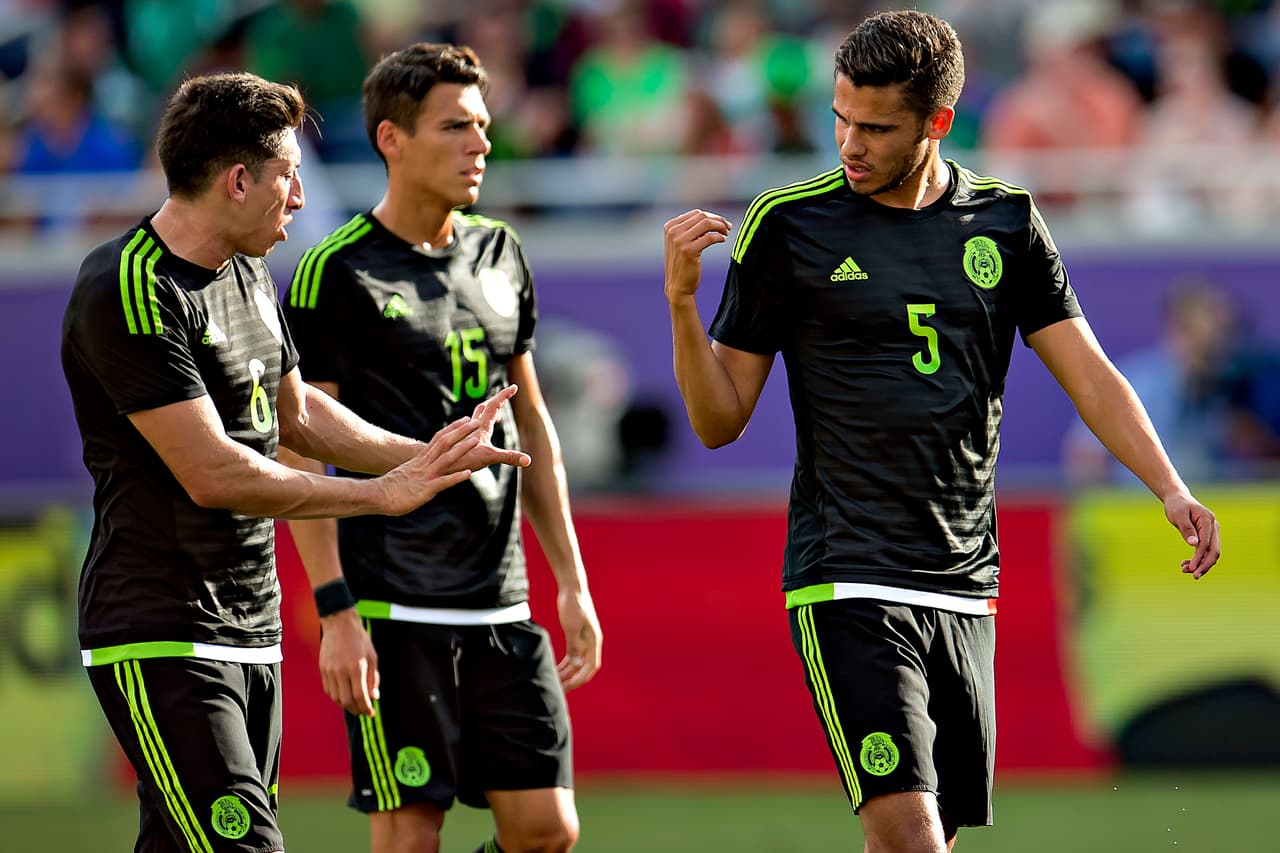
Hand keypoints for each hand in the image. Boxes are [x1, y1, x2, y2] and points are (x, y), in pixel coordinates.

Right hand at [318, 608, 379, 715]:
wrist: (339, 624)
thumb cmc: (359, 639)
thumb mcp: (372, 657)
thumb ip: (373, 678)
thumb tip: (374, 697)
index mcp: (356, 667)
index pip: (360, 696)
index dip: (366, 708)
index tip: (371, 713)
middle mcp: (341, 671)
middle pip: (346, 701)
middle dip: (356, 710)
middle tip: (363, 711)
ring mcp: (329, 671)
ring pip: (336, 698)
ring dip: (346, 706)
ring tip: (355, 705)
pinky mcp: (323, 669)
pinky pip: (328, 690)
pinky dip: (337, 697)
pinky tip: (344, 696)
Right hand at [376, 387, 530, 514]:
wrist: (376, 496)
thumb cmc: (390, 488)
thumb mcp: (407, 473)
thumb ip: (419, 469)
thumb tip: (426, 468)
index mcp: (420, 459)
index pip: (438, 439)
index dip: (452, 428)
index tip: (464, 419)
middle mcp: (424, 464)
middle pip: (445, 443)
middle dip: (461, 432)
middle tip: (476, 422)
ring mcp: (426, 475)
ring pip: (447, 458)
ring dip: (462, 448)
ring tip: (477, 440)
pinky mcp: (426, 489)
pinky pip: (443, 482)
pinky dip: (457, 477)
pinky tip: (469, 473)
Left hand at [455, 384, 531, 471]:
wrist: (439, 464)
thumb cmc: (462, 459)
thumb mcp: (490, 457)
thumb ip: (509, 457)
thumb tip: (528, 460)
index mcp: (481, 427)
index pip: (494, 406)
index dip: (504, 396)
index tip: (513, 386)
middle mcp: (471, 427)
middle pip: (483, 408)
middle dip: (496, 402)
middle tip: (505, 398)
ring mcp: (462, 433)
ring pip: (474, 418)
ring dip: (486, 414)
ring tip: (495, 416)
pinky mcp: (455, 441)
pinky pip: (466, 429)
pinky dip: (474, 426)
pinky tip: (473, 434)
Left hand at [555, 589, 601, 691]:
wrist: (572, 588)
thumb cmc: (573, 605)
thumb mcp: (571, 626)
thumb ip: (574, 646)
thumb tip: (577, 665)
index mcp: (594, 641)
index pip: (591, 666)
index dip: (581, 678)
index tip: (569, 687)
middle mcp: (591, 642)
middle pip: (584, 667)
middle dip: (572, 680)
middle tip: (560, 690)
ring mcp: (585, 640)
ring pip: (577, 662)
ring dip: (567, 673)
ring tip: (555, 682)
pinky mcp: (577, 636)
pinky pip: (572, 655)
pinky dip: (565, 663)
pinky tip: (555, 669)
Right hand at [664, 209, 731, 303]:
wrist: (677, 286)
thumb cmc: (683, 264)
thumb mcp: (681, 243)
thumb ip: (691, 229)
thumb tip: (712, 218)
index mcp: (670, 227)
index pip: (696, 213)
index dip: (712, 216)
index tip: (722, 223)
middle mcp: (673, 231)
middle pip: (702, 216)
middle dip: (719, 220)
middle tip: (728, 227)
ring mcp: (679, 241)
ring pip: (706, 224)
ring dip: (720, 226)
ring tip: (726, 233)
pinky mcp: (688, 251)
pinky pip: (710, 237)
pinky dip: (719, 237)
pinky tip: (723, 240)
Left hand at [1163, 491, 1220, 578]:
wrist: (1177, 499)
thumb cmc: (1177, 506)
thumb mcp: (1178, 515)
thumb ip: (1186, 529)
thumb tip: (1194, 544)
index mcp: (1208, 520)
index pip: (1206, 543)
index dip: (1199, 556)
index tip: (1191, 568)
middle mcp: (1214, 527)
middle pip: (1214, 550)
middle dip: (1205, 565)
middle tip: (1193, 576)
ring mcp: (1212, 532)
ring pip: (1211, 553)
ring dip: (1201, 564)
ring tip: (1184, 570)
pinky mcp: (1207, 536)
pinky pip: (1205, 551)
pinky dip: (1198, 559)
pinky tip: (1186, 564)